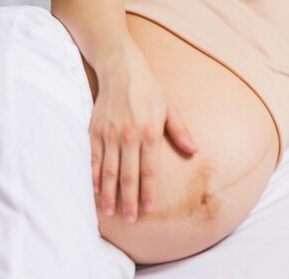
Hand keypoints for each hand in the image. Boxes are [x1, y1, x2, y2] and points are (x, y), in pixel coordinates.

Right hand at [89, 42, 197, 222]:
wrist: (121, 69)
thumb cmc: (149, 89)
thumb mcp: (170, 108)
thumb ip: (181, 132)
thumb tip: (195, 151)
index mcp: (150, 132)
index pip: (149, 170)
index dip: (148, 191)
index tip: (148, 209)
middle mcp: (129, 136)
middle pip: (128, 175)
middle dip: (129, 199)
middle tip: (130, 219)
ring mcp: (110, 134)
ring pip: (108, 170)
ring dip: (109, 193)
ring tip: (110, 212)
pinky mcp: (95, 130)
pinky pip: (93, 158)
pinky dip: (93, 175)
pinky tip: (94, 190)